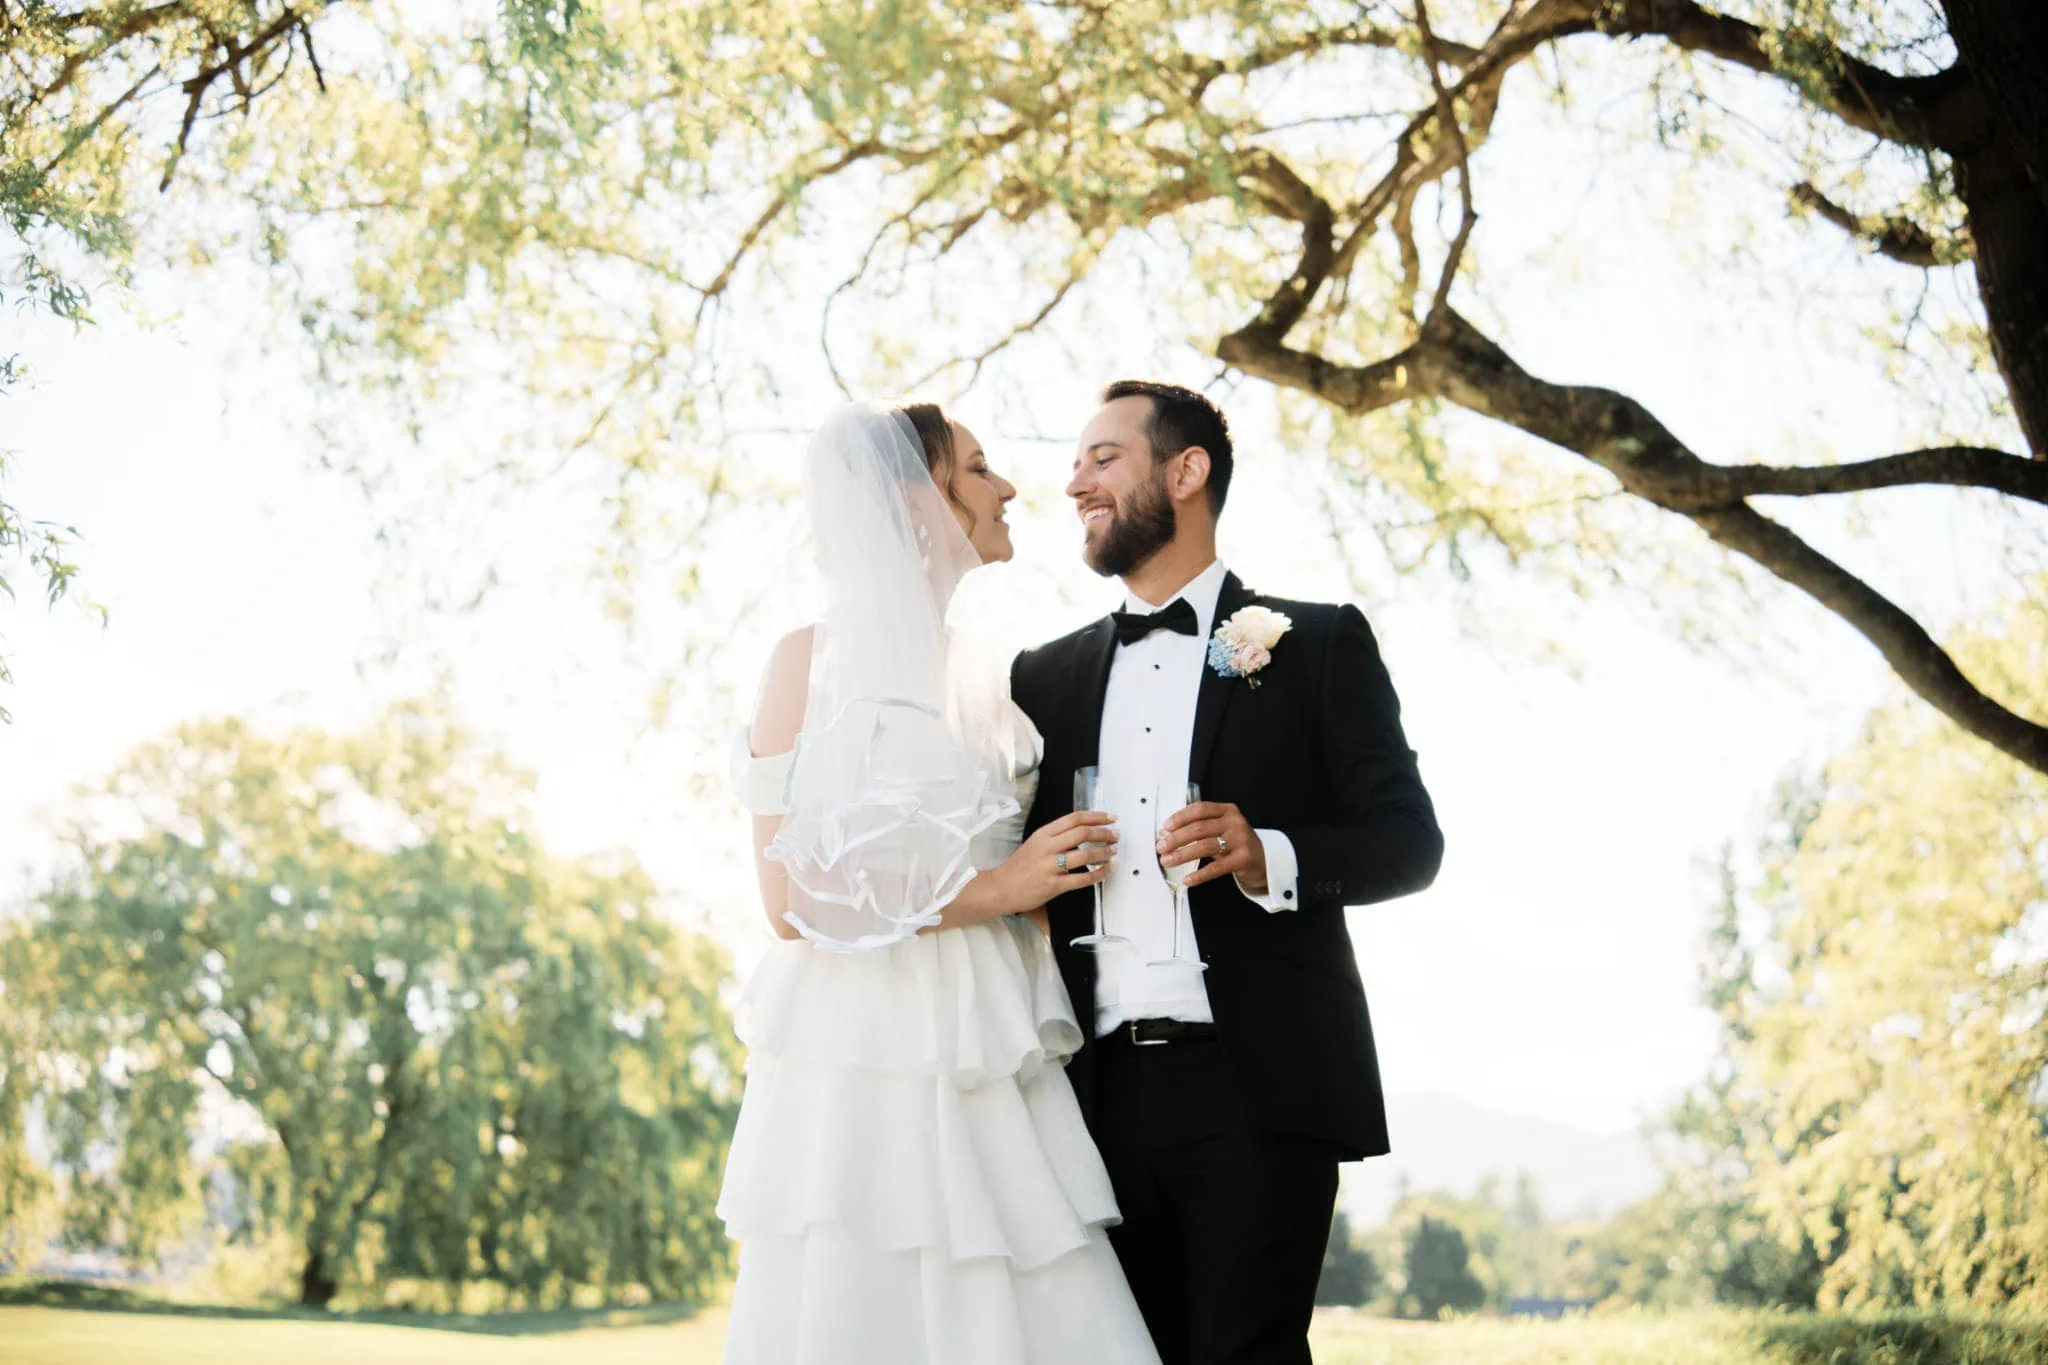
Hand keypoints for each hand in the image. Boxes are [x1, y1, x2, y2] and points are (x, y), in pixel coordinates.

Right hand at [999, 810, 1117, 913]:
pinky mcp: (1053, 885)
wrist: (1001, 888)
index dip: (1096, 816)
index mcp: (1043, 834)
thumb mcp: (1035, 843)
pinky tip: (1106, 872)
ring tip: (1113, 853)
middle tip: (1116, 835)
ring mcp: (1049, 866)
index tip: (1110, 818)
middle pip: (1082, 833)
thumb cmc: (1019, 867)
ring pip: (1084, 855)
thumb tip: (1084, 832)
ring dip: (1104, 853)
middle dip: (1104, 833)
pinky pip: (1081, 879)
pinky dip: (1098, 874)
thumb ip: (1056, 837)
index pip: (1074, 818)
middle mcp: (1047, 847)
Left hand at [1159, 801, 1265, 892]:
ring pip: (1205, 846)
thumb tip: (1166, 835)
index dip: (1180, 818)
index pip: (1199, 809)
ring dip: (1182, 855)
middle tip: (1161, 847)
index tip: (1165, 828)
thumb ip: (1197, 830)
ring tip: (1168, 861)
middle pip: (1199, 828)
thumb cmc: (1236, 843)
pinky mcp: (1243, 859)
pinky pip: (1217, 868)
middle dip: (1176, 839)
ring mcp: (1241, 840)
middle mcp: (1234, 822)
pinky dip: (1199, 875)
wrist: (1264, 859)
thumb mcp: (1220, 830)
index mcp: (1227, 810)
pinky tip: (1188, 879)